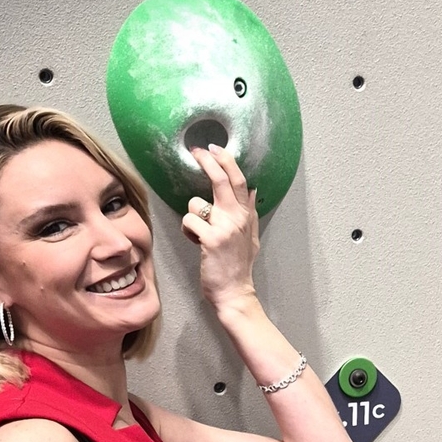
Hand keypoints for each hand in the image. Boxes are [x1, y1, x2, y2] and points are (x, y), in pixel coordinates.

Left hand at [182, 143, 260, 310]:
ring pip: (197, 203)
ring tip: (199, 233)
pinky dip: (188, 231)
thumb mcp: (251, 237)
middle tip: (198, 151)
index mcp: (246, 216)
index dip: (227, 162)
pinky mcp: (211, 239)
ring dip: (192, 216)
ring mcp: (225, 228)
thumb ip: (250, 213)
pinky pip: (190, 221)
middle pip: (223, 181)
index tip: (216, 149)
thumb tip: (253, 190)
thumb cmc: (238, 266)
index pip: (240, 182)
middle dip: (209, 162)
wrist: (235, 292)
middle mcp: (238, 218)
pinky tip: (196, 242)